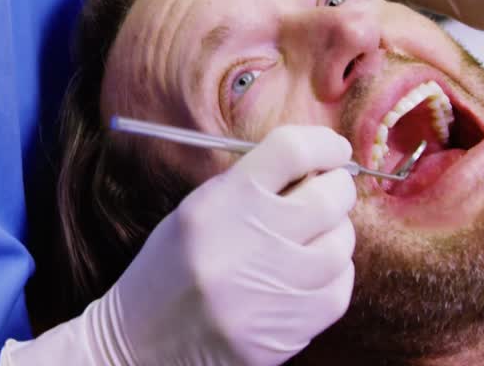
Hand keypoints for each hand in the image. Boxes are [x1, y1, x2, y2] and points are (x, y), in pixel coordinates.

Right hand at [3, 126, 355, 364]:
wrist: (142, 341)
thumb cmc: (170, 267)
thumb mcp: (197, 210)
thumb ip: (251, 184)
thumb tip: (313, 164)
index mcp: (221, 203)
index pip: (291, 151)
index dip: (322, 143)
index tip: (333, 148)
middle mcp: (249, 243)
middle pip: (329, 196)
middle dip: (336, 187)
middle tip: (328, 190)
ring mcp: (272, 291)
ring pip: (340, 244)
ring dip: (335, 232)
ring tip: (312, 235)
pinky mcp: (287, 331)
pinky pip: (339, 290)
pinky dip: (333, 274)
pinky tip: (309, 272)